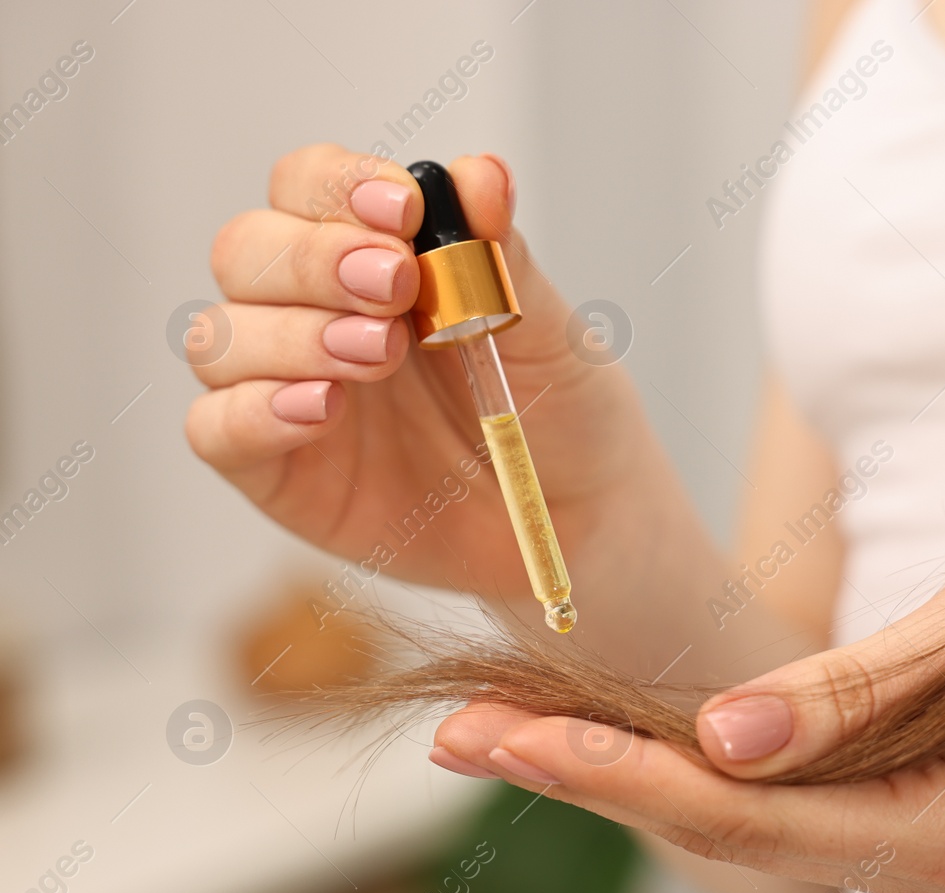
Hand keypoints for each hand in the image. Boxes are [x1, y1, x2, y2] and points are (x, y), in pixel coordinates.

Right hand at [186, 144, 650, 596]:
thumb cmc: (558, 412)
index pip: (307, 187)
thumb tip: (483, 174)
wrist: (577, 516)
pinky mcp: (276, 469)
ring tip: (379, 354)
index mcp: (371, 254)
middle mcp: (312, 311)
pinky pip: (216, 428)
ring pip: (221, 336)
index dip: (338, 185)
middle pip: (247, 251)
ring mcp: (285, 388)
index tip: (403, 208)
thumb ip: (504, 257)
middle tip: (395, 283)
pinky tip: (323, 408)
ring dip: (293, 334)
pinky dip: (255, 411)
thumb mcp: (549, 333)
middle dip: (313, 258)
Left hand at [430, 538, 944, 892]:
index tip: (500, 735)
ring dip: (631, 774)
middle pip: (726, 828)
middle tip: (460, 731)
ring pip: (749, 822)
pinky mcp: (921, 814)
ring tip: (509, 729)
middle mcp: (926, 864)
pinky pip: (792, 802)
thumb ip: (859, 693)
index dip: (614, 773)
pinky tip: (625, 734)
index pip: (744, 811)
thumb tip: (717, 737)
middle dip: (592, 777)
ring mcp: (923, 849)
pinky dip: (702, 768)